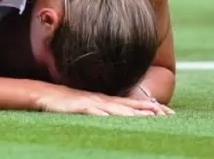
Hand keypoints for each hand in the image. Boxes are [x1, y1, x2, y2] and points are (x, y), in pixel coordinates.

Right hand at [36, 87, 168, 116]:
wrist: (44, 94)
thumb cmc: (67, 103)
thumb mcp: (90, 107)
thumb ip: (106, 111)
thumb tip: (122, 118)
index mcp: (107, 101)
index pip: (133, 104)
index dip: (151, 108)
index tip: (170, 114)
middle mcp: (102, 100)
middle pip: (128, 106)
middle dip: (148, 111)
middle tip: (167, 115)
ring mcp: (90, 102)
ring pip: (114, 108)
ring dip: (130, 113)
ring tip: (146, 117)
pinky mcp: (76, 106)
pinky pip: (91, 110)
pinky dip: (102, 113)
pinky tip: (109, 116)